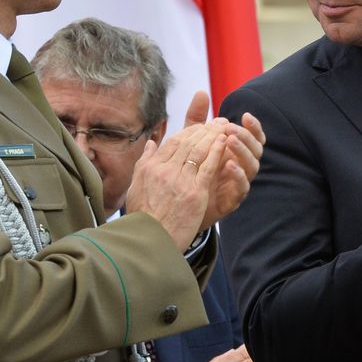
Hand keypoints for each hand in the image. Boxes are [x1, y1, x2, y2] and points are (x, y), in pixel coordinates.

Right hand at [125, 121, 225, 253]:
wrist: (150, 240)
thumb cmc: (143, 217)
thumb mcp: (136, 186)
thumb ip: (144, 163)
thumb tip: (152, 144)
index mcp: (151, 167)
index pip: (173, 142)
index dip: (189, 131)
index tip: (201, 126)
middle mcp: (164, 170)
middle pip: (188, 143)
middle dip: (205, 129)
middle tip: (218, 121)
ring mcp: (180, 181)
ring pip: (199, 151)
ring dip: (213, 135)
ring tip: (224, 126)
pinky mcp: (195, 192)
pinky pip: (208, 166)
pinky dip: (217, 151)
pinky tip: (225, 142)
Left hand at [180, 91, 265, 228]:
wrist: (178, 204)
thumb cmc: (190, 170)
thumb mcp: (191, 141)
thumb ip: (197, 119)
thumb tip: (201, 91)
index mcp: (236, 150)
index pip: (253, 136)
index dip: (254, 126)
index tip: (246, 115)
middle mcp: (241, 165)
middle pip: (256, 149)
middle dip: (246, 137)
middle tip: (231, 129)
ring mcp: (239, 182)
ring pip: (252, 166)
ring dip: (243, 152)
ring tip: (230, 141)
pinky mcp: (233, 199)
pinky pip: (242, 188)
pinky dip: (238, 175)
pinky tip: (228, 165)